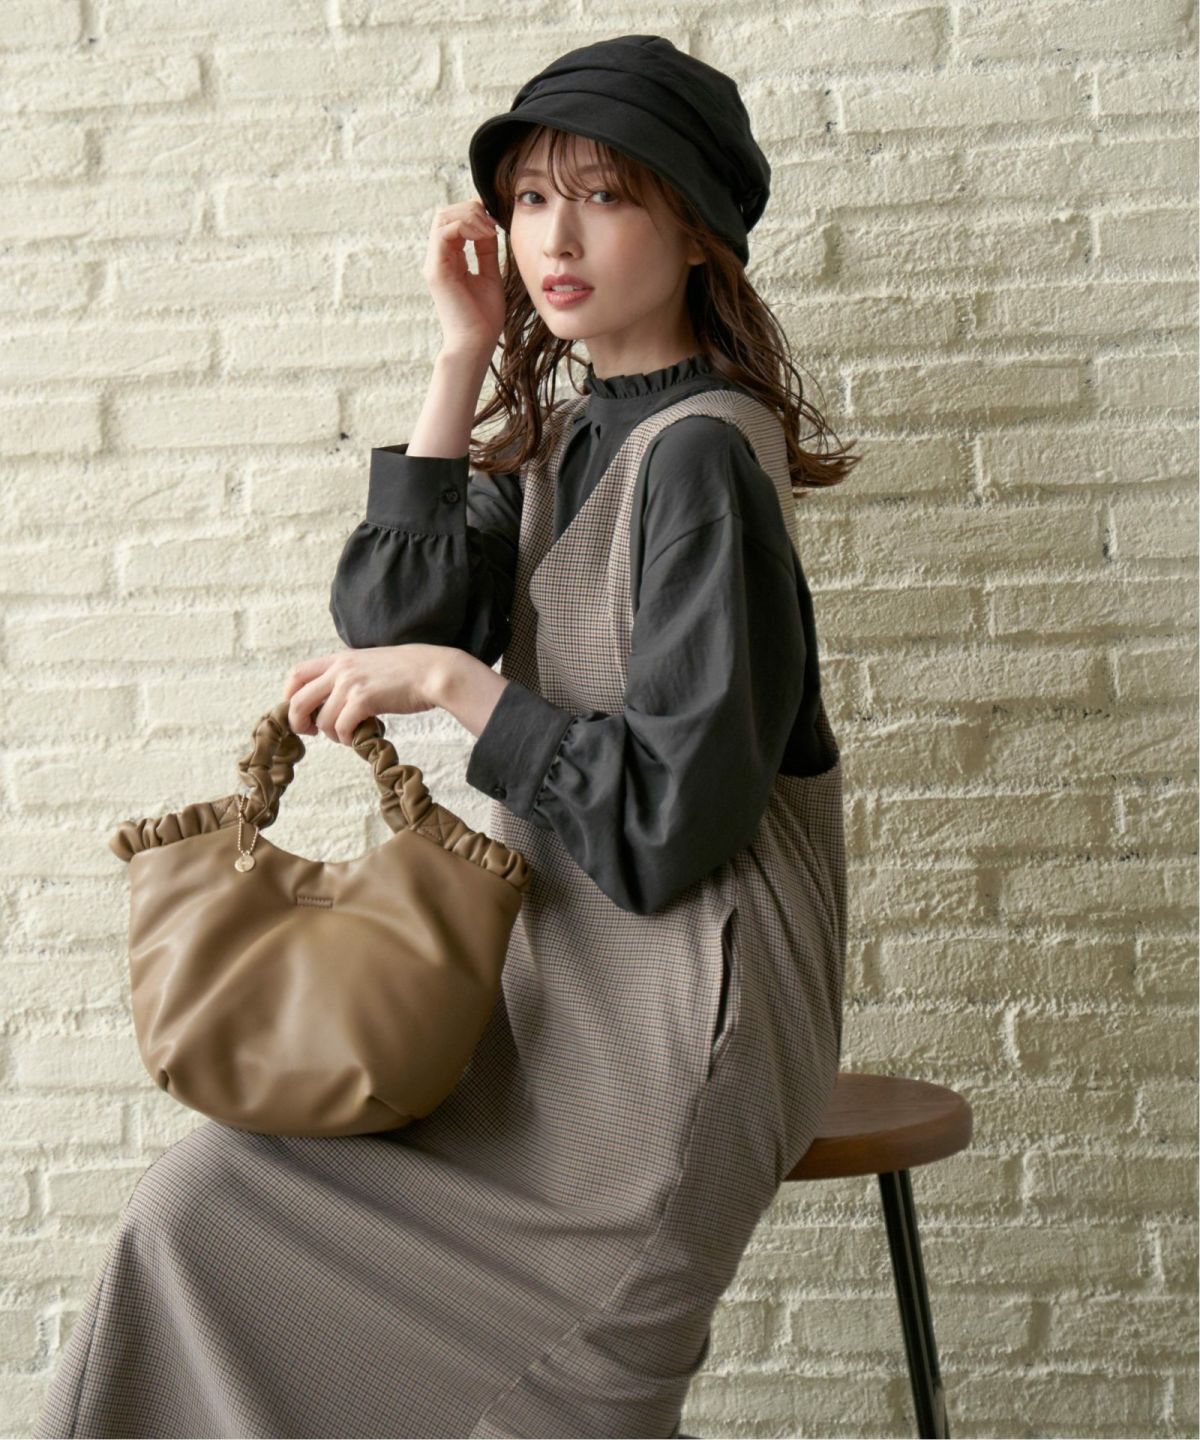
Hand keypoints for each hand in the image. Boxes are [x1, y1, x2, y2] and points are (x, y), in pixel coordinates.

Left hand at [281, 644, 457, 745]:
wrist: (434, 671)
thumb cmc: (409, 671)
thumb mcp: (371, 664)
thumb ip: (350, 676)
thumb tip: (334, 701)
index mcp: (340, 658)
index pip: (297, 674)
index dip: (290, 697)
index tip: (298, 712)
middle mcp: (340, 669)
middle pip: (299, 700)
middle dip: (299, 722)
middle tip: (311, 733)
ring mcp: (350, 684)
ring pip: (322, 720)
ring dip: (332, 735)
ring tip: (348, 735)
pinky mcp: (364, 700)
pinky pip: (341, 728)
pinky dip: (347, 738)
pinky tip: (360, 736)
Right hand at [423, 199, 505, 356]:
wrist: (476, 344)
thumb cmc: (484, 317)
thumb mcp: (490, 275)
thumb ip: (486, 250)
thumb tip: (489, 226)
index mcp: (449, 260)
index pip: (454, 221)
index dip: (475, 214)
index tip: (496, 223)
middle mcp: (438, 259)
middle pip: (446, 214)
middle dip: (471, 210)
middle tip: (494, 224)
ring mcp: (434, 263)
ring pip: (443, 218)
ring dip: (469, 216)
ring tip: (490, 230)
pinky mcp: (436, 270)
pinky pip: (444, 232)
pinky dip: (466, 227)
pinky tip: (484, 236)